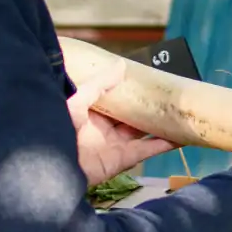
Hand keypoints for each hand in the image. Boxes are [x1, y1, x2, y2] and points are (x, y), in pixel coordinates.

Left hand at [68, 60, 177, 184]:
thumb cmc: (58, 127)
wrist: (50, 167)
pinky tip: (181, 136)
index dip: (129, 91)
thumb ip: (100, 84)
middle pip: (132, 116)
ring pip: (143, 132)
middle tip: (167, 93)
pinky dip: (164, 144)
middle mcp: (104, 129)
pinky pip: (147, 150)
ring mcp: (114, 144)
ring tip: (179, 113)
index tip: (146, 80)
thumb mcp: (78, 99)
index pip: (114, 99)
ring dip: (160, 124)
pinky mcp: (123, 159)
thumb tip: (122, 64)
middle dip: (147, 106)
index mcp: (91, 113)